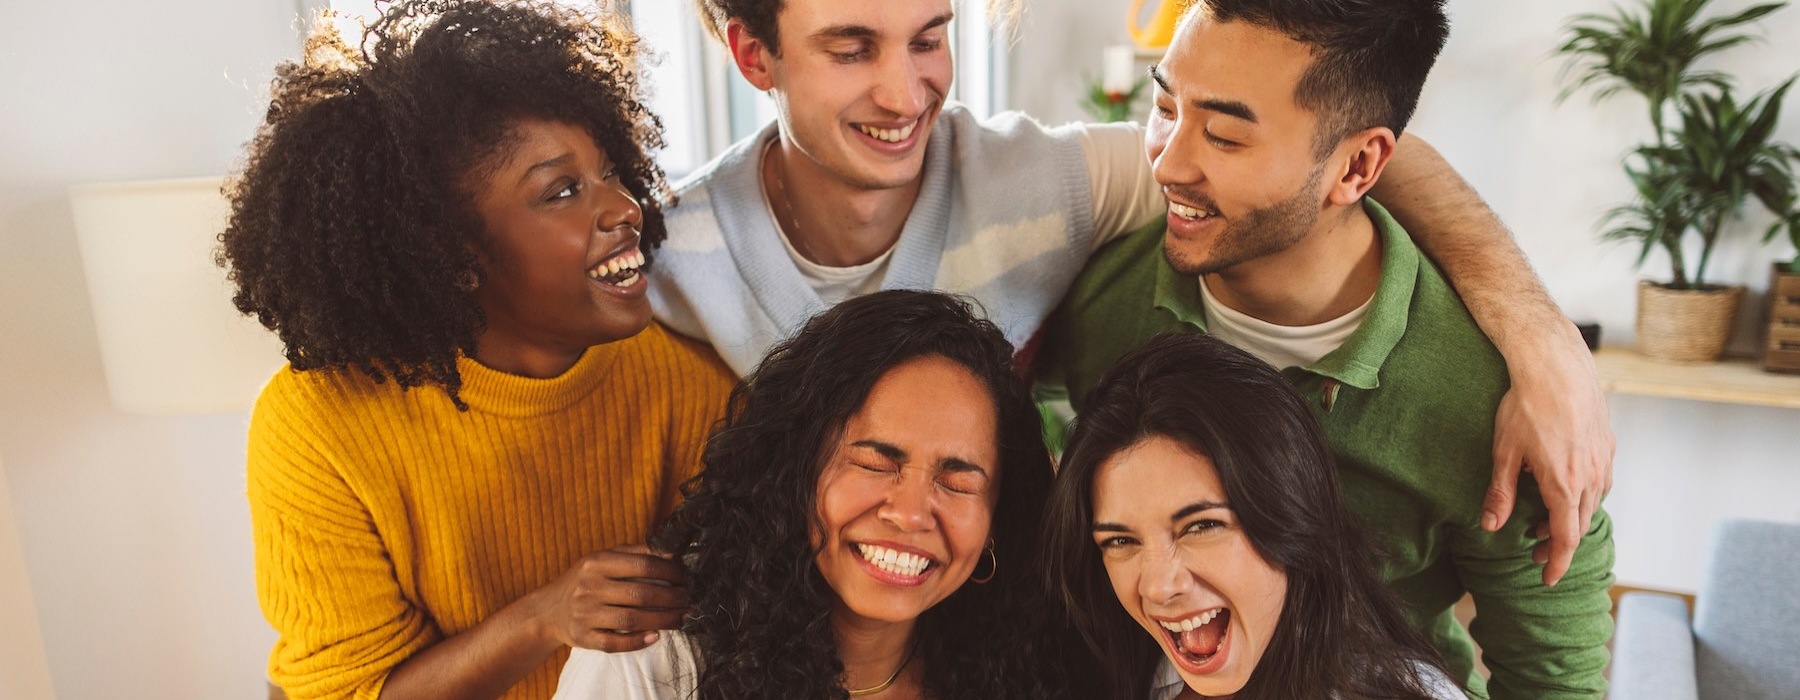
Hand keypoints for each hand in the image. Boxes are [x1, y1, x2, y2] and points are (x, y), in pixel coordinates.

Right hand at [527, 544, 688, 651]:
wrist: (548, 610)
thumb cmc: (585, 580)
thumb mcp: (603, 558)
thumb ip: (635, 553)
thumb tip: (672, 552)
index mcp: (596, 563)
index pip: (643, 564)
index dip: (670, 572)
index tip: (686, 577)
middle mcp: (589, 587)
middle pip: (641, 594)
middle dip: (672, 598)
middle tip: (690, 599)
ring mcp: (585, 614)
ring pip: (632, 619)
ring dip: (663, 620)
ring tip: (682, 617)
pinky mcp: (583, 638)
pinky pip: (615, 643)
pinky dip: (638, 641)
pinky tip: (655, 636)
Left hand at [1486, 322, 1614, 586]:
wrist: (1558, 366)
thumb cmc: (1527, 407)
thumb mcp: (1504, 453)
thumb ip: (1500, 493)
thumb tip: (1491, 526)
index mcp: (1565, 485)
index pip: (1566, 538)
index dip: (1556, 562)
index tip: (1547, 579)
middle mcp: (1591, 478)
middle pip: (1580, 525)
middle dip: (1557, 543)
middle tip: (1533, 550)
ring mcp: (1604, 461)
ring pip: (1592, 504)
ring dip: (1569, 518)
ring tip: (1541, 520)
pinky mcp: (1608, 445)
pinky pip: (1600, 482)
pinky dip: (1582, 496)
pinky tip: (1563, 488)